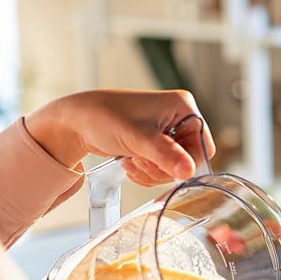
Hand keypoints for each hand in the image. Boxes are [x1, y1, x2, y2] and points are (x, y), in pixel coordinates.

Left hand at [25, 89, 216, 185]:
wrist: (77, 121)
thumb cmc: (104, 117)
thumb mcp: (138, 138)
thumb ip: (165, 155)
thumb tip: (188, 172)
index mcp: (183, 107)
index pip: (203, 146)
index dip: (186, 163)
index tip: (164, 168)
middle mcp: (178, 118)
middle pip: (188, 160)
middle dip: (163, 168)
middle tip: (141, 161)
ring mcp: (166, 132)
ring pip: (174, 168)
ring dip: (151, 172)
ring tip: (131, 159)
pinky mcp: (155, 144)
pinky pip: (162, 169)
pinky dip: (146, 172)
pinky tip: (130, 161)